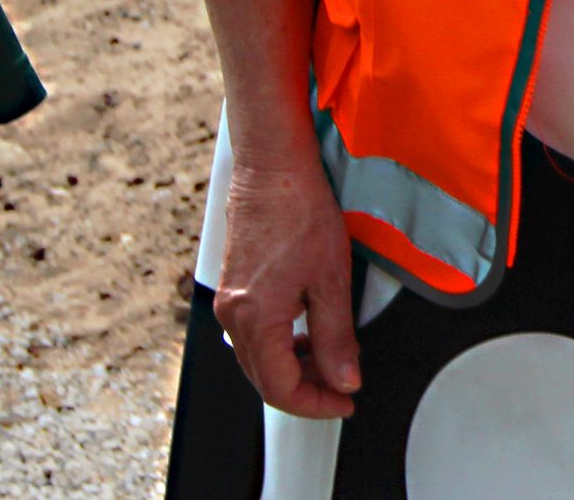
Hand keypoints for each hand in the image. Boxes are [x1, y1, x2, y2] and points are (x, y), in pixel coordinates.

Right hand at [213, 151, 360, 417]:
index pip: (280, 388)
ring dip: (295, 366)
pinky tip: (310, 333)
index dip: (316, 404)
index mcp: (254, 319)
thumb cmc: (299, 210)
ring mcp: (229, 302)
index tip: (344, 402)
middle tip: (344, 386)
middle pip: (265, 378)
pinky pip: (255, 333)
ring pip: (259, 357)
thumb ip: (337, 337)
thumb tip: (344, 378)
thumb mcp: (332, 279)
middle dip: (307, 389)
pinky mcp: (234, 288)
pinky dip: (283, 343)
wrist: (273, 168)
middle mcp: (233, 315)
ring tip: (334, 359)